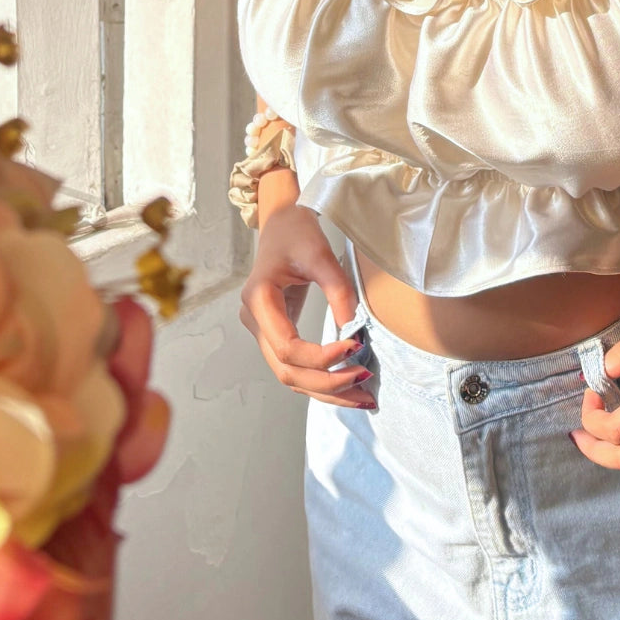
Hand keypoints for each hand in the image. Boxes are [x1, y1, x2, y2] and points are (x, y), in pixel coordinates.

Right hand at [239, 204, 372, 407]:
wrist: (282, 221)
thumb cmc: (298, 232)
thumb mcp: (320, 255)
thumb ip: (338, 291)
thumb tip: (355, 332)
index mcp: (259, 299)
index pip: (288, 346)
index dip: (322, 357)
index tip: (356, 348)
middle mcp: (254, 321)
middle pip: (287, 371)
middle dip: (327, 384)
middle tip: (365, 386)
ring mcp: (261, 330)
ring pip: (290, 376)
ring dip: (326, 391)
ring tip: (363, 398)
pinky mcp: (274, 333)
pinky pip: (295, 366)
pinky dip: (320, 379)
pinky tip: (347, 385)